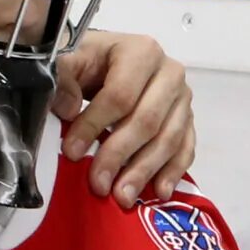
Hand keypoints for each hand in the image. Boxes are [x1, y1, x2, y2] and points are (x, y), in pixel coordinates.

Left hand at [54, 31, 194, 208]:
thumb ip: (62, 78)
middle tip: (98, 185)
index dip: (94, 125)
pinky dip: (173, 171)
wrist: (106, 60)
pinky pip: (186, 148)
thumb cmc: (87, 61)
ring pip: (169, 138)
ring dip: (144, 171)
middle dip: (119, 155)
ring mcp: (183, 97)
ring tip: (122, 197)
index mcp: (141, 51)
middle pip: (147, 120)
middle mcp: (170, 72)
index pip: (120, 95)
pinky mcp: (187, 118)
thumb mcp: (69, 59)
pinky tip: (160, 191)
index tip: (70, 152)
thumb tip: (67, 109)